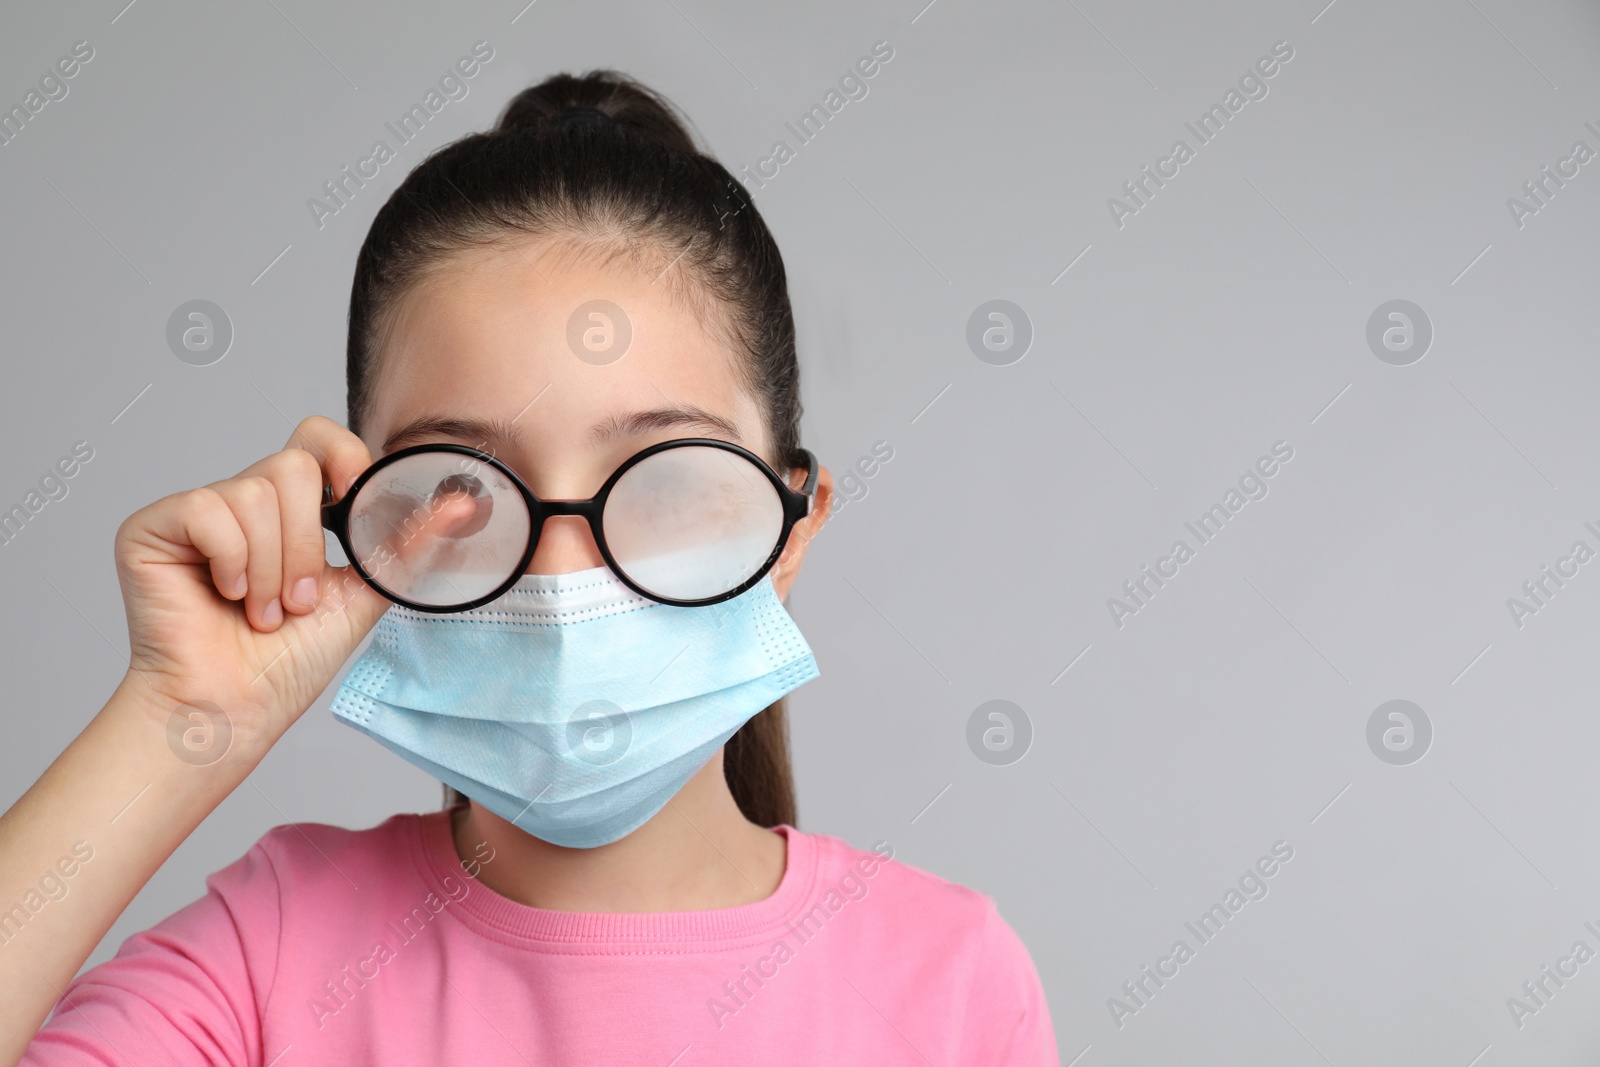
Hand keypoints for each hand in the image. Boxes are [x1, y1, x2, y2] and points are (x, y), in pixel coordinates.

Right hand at [112, 416, 392, 751]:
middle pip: (293, 465)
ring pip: (256, 493)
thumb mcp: (362, 594)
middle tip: (298, 601)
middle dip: (308, 545)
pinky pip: (208, 508)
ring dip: (272, 569)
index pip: (317, 439)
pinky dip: (231, 561)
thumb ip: (404, 544)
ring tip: (263, 613)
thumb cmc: (289, 662)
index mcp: (293, 511)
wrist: (236, 709)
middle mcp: (245, 502)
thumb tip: (460, 503)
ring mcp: (199, 513)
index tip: (354, 497)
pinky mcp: (154, 528)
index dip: (342, 456)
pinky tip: (225, 596)